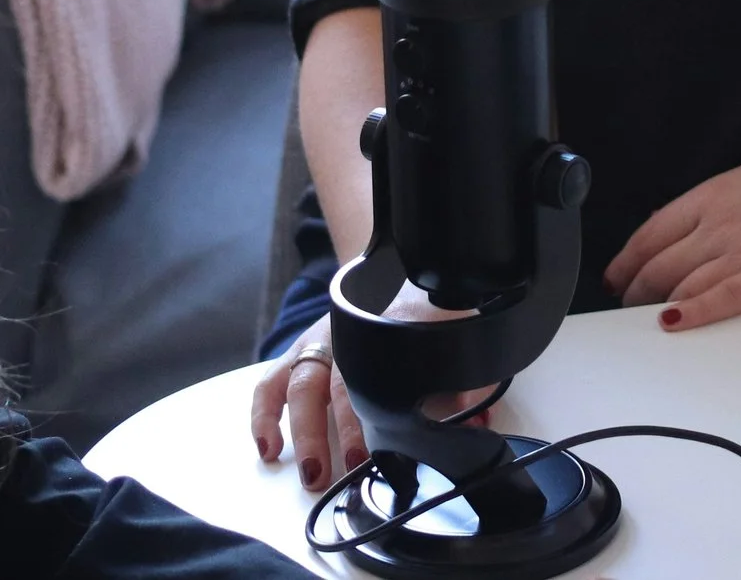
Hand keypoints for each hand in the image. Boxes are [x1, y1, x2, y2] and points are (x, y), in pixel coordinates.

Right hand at [248, 289, 498, 489]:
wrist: (386, 270)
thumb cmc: (414, 313)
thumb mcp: (445, 335)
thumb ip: (460, 381)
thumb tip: (475, 423)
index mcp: (388, 328)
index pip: (389, 369)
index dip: (390, 407)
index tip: (397, 442)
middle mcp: (347, 335)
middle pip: (342, 382)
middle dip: (346, 428)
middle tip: (355, 463)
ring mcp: (318, 343)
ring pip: (302, 384)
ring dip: (306, 431)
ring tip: (313, 470)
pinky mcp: (296, 354)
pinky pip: (271, 383)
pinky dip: (264, 416)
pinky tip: (268, 448)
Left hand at [603, 135, 740, 329]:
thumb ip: (722, 201)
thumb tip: (693, 221)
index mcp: (715, 194)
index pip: (652, 232)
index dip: (627, 260)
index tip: (617, 276)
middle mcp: (720, 223)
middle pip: (660, 265)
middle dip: (636, 290)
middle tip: (627, 306)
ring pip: (682, 286)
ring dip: (657, 306)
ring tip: (648, 321)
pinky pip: (721, 301)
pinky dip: (693, 313)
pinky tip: (675, 323)